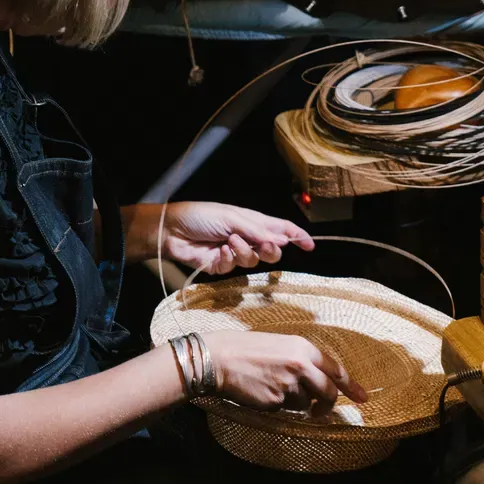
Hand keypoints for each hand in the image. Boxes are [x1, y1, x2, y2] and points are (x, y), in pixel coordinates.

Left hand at [135, 202, 314, 274]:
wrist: (172, 231)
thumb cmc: (200, 216)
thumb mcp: (232, 218)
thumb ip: (257, 231)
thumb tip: (282, 240)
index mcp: (252, 222)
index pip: (281, 229)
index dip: (297, 236)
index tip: (310, 245)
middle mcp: (247, 238)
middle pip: (273, 250)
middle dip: (272, 250)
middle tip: (265, 245)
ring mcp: (235, 254)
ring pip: (255, 262)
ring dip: (245, 251)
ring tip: (229, 241)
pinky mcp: (222, 267)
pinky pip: (235, 267)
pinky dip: (229, 258)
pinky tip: (218, 251)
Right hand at [203, 330, 367, 415]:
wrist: (220, 358)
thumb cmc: (246, 348)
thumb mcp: (280, 345)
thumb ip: (301, 360)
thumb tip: (318, 378)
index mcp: (303, 347)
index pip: (335, 369)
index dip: (351, 386)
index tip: (362, 397)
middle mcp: (301, 365)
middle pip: (329, 392)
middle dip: (327, 404)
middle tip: (321, 410)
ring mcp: (290, 384)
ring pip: (305, 403)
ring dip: (295, 401)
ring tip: (272, 386)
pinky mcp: (277, 401)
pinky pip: (286, 408)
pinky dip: (279, 404)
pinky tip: (263, 391)